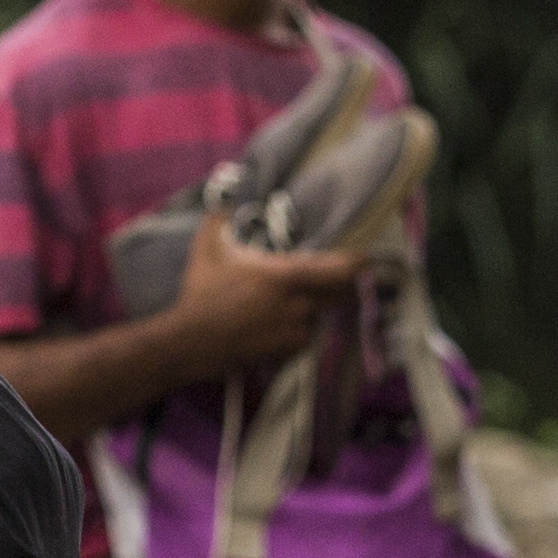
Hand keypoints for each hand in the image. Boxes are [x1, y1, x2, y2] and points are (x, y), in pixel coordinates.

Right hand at [169, 211, 369, 374]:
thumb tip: (221, 206)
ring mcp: (297, 330)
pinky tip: (274, 325)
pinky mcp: (289, 352)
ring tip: (284, 305)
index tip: (366, 258)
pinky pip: (304, 336)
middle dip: (336, 285)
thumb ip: (217, 223)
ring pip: (318, 314)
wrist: (191, 342)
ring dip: (310, 308)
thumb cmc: (201, 295)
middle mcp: (300, 304)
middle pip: (337, 293)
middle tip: (326, 278)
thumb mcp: (205, 252)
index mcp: (287, 276)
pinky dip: (297, 329)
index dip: (358, 263)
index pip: (341, 269)